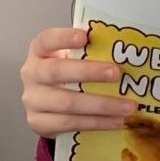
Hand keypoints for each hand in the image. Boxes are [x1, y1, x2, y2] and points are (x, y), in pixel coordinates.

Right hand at [21, 27, 137, 137]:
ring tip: (127, 106)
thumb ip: (89, 53)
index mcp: (39, 51)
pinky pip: (70, 123)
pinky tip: (116, 121)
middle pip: (56, 71)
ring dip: (101, 105)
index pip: (46, 40)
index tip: (85, 37)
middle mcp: (31, 74)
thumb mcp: (71, 59)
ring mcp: (33, 100)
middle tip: (116, 73)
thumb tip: (128, 52)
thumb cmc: (65, 76)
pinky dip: (96, 123)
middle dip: (88, 72)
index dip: (63, 38)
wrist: (46, 106)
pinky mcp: (38, 122)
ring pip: (67, 103)